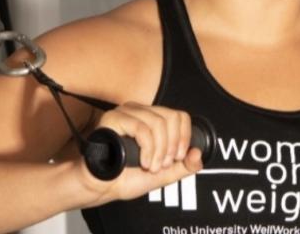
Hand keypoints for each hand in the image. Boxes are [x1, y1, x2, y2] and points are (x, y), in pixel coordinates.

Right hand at [73, 102, 203, 204]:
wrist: (101, 187)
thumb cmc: (125, 178)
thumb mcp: (163, 174)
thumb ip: (183, 166)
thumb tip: (198, 154)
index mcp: (151, 120)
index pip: (179, 116)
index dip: (184, 137)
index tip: (179, 157)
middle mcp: (139, 112)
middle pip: (171, 117)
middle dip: (172, 146)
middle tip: (164, 164)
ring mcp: (125, 113)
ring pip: (158, 123)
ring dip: (159, 150)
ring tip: (151, 166)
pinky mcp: (113, 119)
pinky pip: (142, 128)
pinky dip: (148, 148)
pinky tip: (143, 162)